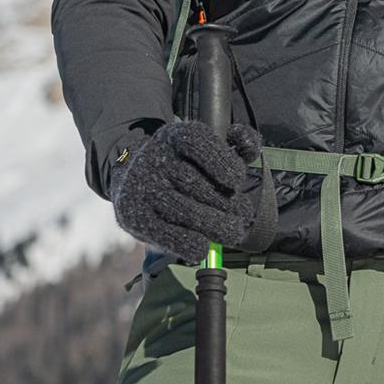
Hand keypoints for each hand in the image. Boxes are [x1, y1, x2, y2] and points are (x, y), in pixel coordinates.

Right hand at [110, 121, 261, 264]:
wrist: (133, 177)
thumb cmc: (184, 164)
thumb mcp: (207, 146)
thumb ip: (237, 144)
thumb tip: (250, 152)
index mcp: (173, 137)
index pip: (196, 141)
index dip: (220, 160)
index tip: (237, 180)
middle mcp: (153, 158)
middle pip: (192, 181)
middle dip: (225, 202)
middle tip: (244, 214)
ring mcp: (141, 188)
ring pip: (181, 209)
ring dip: (213, 225)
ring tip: (233, 232)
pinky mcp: (133, 216)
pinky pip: (162, 233)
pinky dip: (186, 243)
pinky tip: (203, 247)